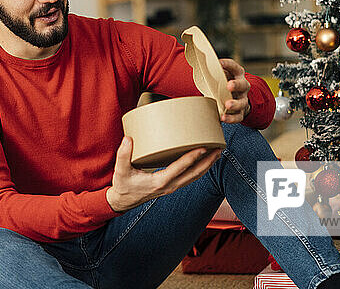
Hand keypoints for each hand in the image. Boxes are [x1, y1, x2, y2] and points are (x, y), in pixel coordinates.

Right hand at [106, 137, 222, 212]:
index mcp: (159, 182)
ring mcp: (172, 187)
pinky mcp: (172, 186)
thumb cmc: (123, 185)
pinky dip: (200, 169)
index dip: (192, 158)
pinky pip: (190, 178)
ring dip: (207, 165)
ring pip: (195, 177)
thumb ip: (123, 155)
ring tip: (217, 153)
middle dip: (207, 161)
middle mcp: (169, 186)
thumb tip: (128, 139)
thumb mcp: (120, 171)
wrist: (123, 201)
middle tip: (218, 149)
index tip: (203, 148)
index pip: (180, 168)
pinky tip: (206, 161)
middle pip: (194, 174)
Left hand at [219, 58, 250, 123]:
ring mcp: (243, 100)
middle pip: (243, 85)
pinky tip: (223, 117)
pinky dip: (231, 118)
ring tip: (227, 105)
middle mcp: (243, 86)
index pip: (234, 67)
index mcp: (237, 75)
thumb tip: (198, 66)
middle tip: (229, 86)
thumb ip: (213, 72)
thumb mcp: (222, 76)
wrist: (236, 98)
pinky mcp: (241, 112)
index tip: (219, 63)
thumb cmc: (224, 84)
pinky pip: (238, 116)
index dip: (227, 64)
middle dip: (236, 85)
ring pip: (242, 102)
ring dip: (235, 104)